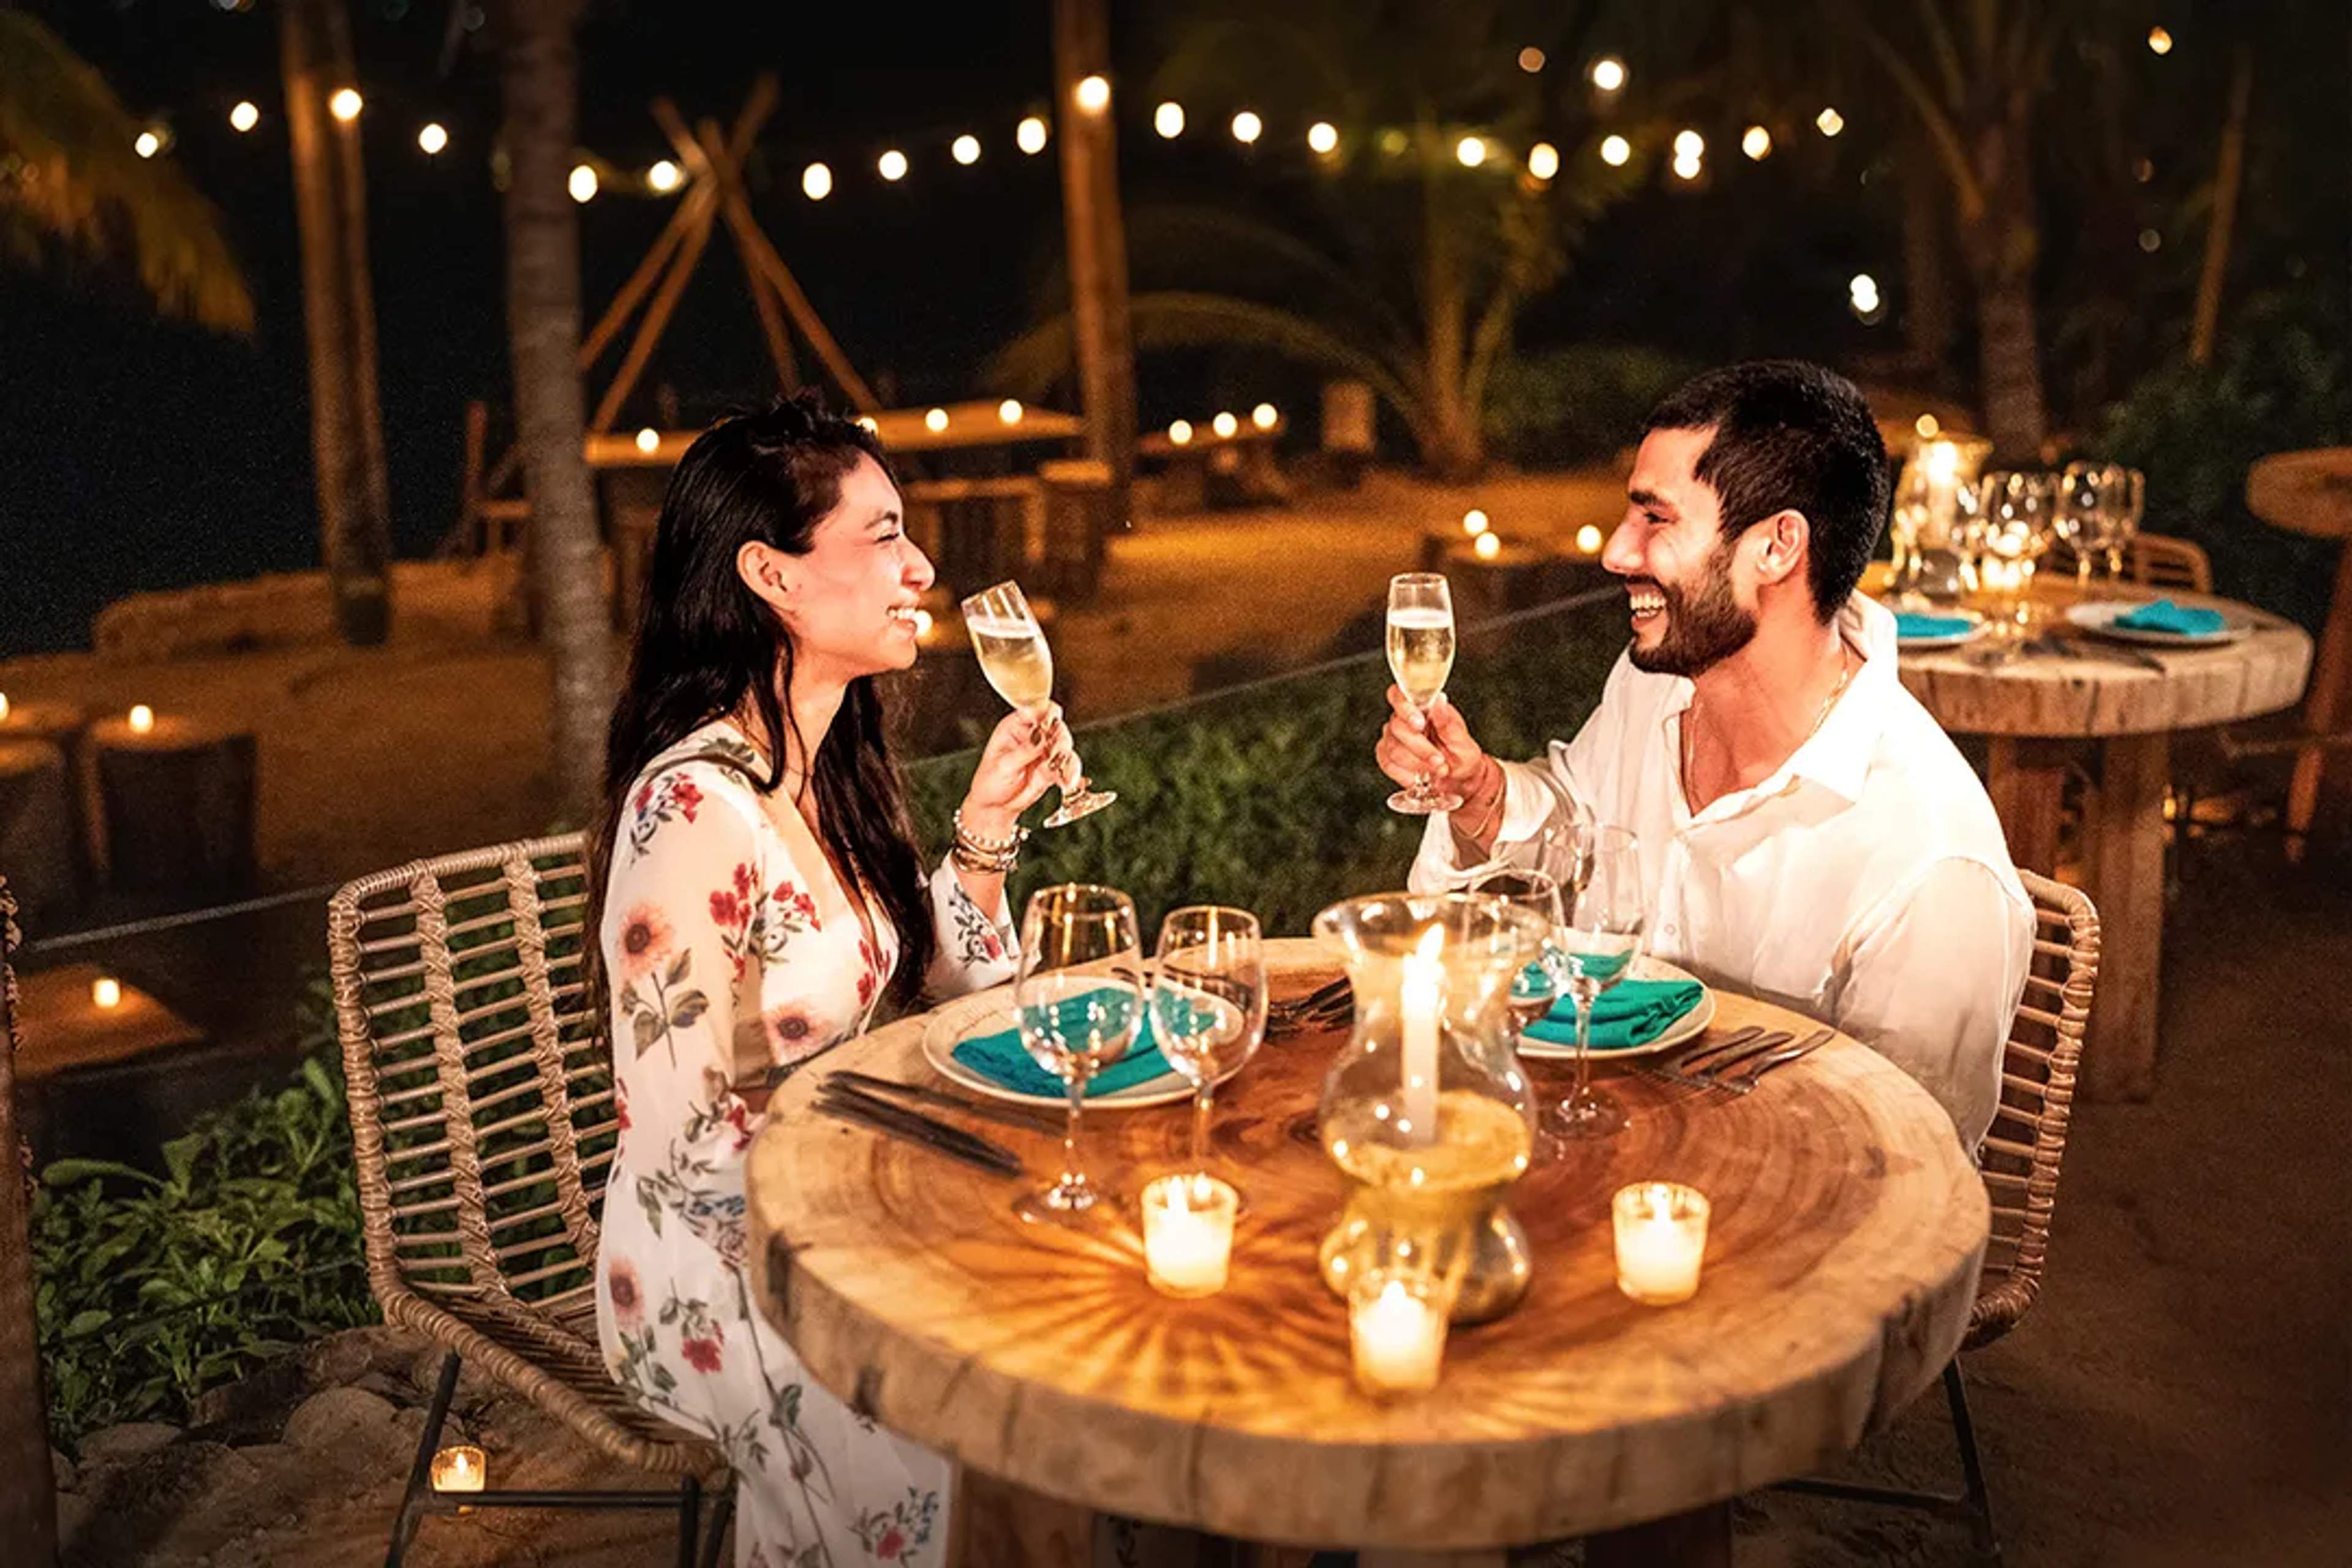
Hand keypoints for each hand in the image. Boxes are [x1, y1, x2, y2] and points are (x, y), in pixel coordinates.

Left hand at [961, 704, 1075, 837]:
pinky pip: (1068, 767)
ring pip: (1064, 746)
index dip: (1044, 712)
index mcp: (1015, 725)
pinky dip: (1070, 774)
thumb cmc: (990, 781)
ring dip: (1065, 757)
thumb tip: (1041, 739)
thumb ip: (1024, 751)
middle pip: (1055, 725)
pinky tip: (1066, 783)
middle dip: (1059, 738)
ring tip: (1058, 769)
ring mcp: (1045, 751)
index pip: (1034, 709)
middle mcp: (1033, 735)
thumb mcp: (1002, 765)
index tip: (1049, 721)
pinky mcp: (1054, 768)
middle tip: (1055, 751)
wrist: (995, 806)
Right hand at [1376, 687, 1487, 802]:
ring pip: (1393, 749)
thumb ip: (1447, 721)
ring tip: (1437, 770)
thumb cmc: (1461, 754)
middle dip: (1420, 748)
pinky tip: (1421, 776)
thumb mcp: (1461, 738)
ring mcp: (1392, 738)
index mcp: (1421, 707)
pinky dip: (1407, 774)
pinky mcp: (1386, 756)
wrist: (1458, 778)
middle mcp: (1402, 719)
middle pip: (1398, 728)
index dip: (1404, 707)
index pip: (1398, 695)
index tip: (1419, 724)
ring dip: (1417, 764)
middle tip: (1439, 761)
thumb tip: (1439, 700)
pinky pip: (1388, 764)